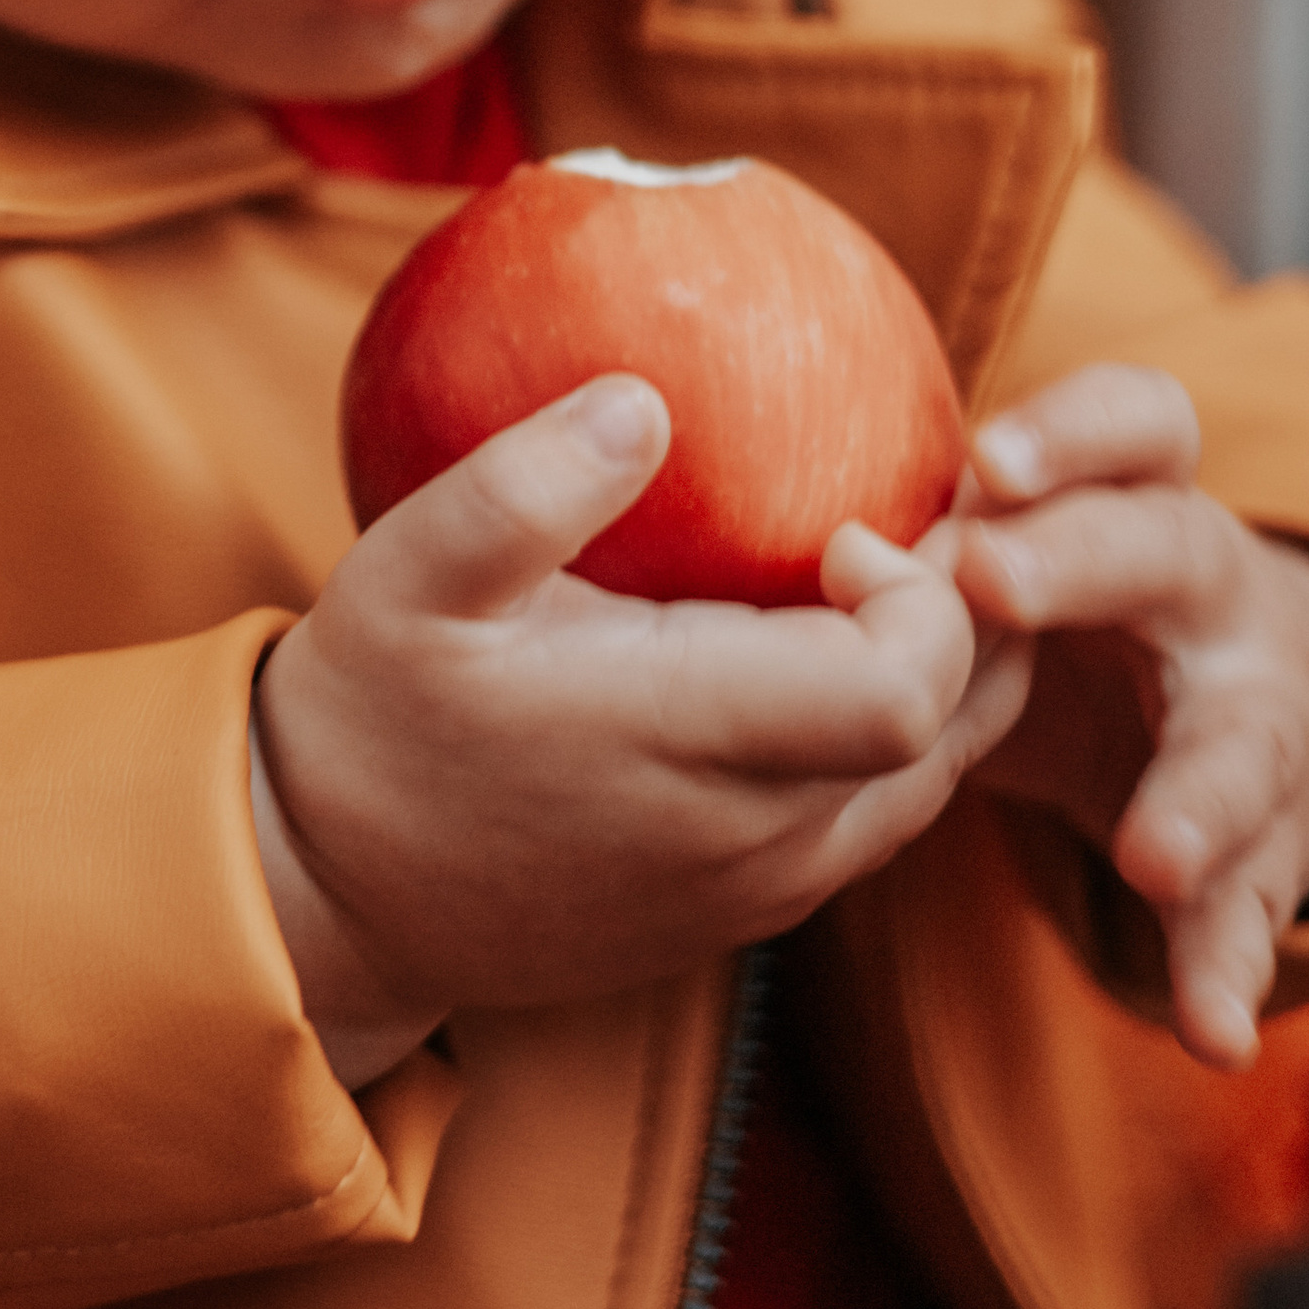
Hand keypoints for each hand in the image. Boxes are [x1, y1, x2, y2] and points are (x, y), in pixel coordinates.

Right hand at [251, 376, 1033, 1087]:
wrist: (337, 896)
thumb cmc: (374, 717)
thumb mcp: (404, 576)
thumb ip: (521, 490)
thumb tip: (643, 399)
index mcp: (679, 741)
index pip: (903, 689)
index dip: (925, 592)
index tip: (844, 523)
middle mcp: (750, 836)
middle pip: (955, 730)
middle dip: (971, 612)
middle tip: (916, 510)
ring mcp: (762, 888)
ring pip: (936, 780)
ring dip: (948, 670)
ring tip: (893, 567)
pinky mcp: (754, 909)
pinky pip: (882, 813)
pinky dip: (902, 724)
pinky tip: (839, 643)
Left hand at [943, 364, 1308, 1069]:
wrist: (1246, 709)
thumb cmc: (1073, 614)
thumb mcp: (1016, 565)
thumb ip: (925, 552)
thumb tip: (783, 541)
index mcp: (1140, 501)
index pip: (1134, 424)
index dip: (1070, 431)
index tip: (982, 460)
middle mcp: (1210, 593)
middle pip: (1167, 553)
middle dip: (1084, 563)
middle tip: (991, 583)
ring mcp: (1253, 717)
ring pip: (1238, 744)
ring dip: (1196, 799)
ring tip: (1151, 857)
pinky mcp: (1268, 841)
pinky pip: (1253, 902)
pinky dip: (1226, 966)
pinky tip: (1208, 1031)